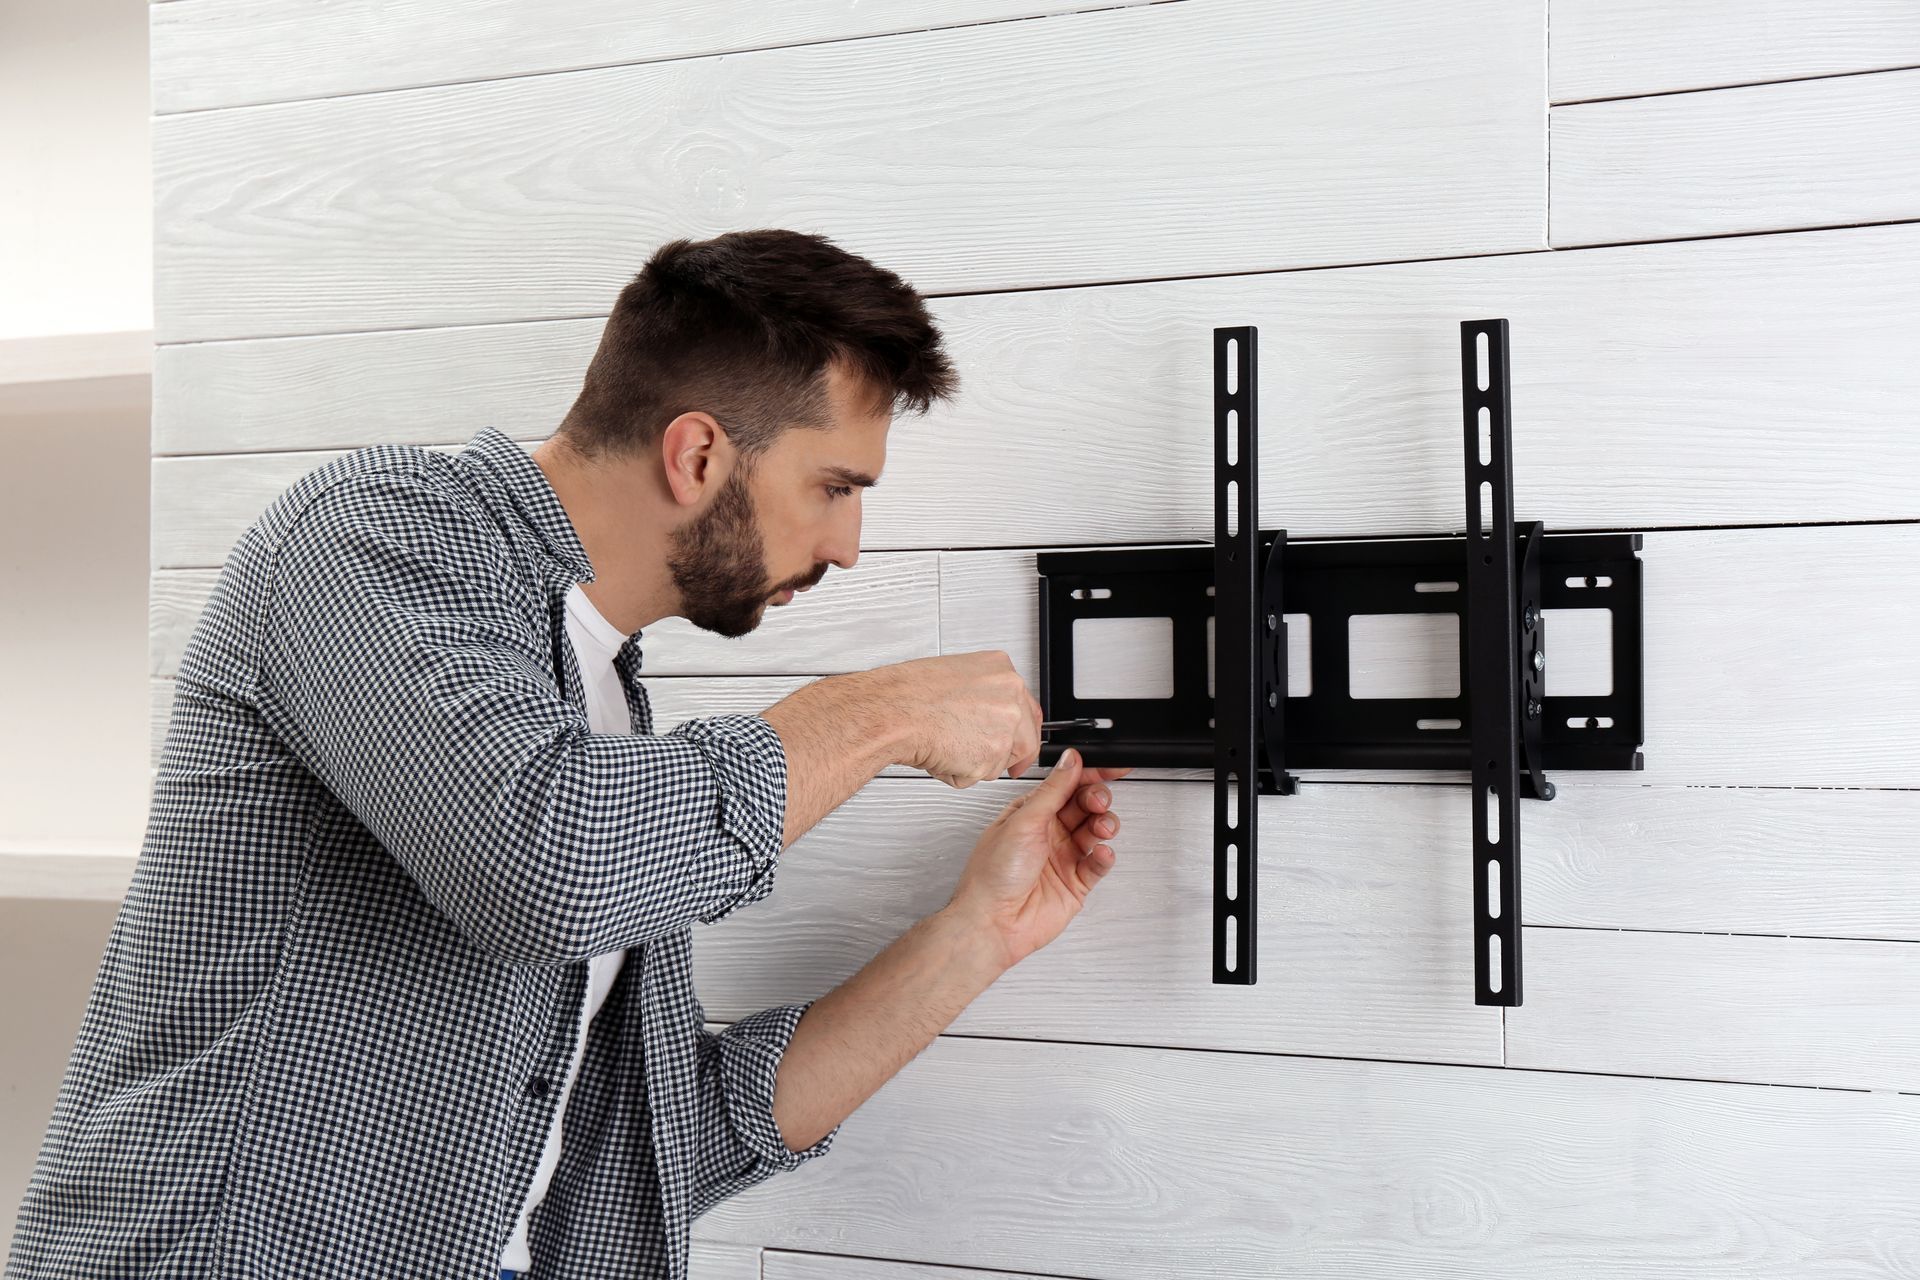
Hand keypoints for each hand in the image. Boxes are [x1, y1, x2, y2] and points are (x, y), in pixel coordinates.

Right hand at [880, 651, 1042, 787]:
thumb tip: (981, 713)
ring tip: (945, 745)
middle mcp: (1010, 696)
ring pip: (1000, 758)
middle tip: (983, 759)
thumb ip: (979, 694)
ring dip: (976, 762)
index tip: (1017, 742)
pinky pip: (980, 775)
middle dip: (1007, 753)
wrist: (893, 712)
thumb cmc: (908, 694)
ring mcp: (1005, 726)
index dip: (1019, 731)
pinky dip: (959, 773)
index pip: (1026, 707)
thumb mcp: (953, 676)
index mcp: (1001, 670)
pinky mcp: (993, 755)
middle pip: (1025, 736)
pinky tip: (942, 754)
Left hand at [944, 748, 1134, 968]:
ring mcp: (1062, 858)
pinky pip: (1098, 864)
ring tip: (1100, 828)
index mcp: (1031, 814)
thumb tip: (1070, 761)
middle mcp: (1047, 834)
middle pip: (1084, 806)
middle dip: (1096, 799)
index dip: (1090, 775)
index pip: (1066, 786)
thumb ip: (1053, 790)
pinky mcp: (1075, 883)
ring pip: (1095, 832)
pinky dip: (1104, 856)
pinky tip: (1101, 852)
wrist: (992, 923)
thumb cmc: (992, 875)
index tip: (1111, 768)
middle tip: (1097, 802)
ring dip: (1103, 825)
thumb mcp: (1023, 822)